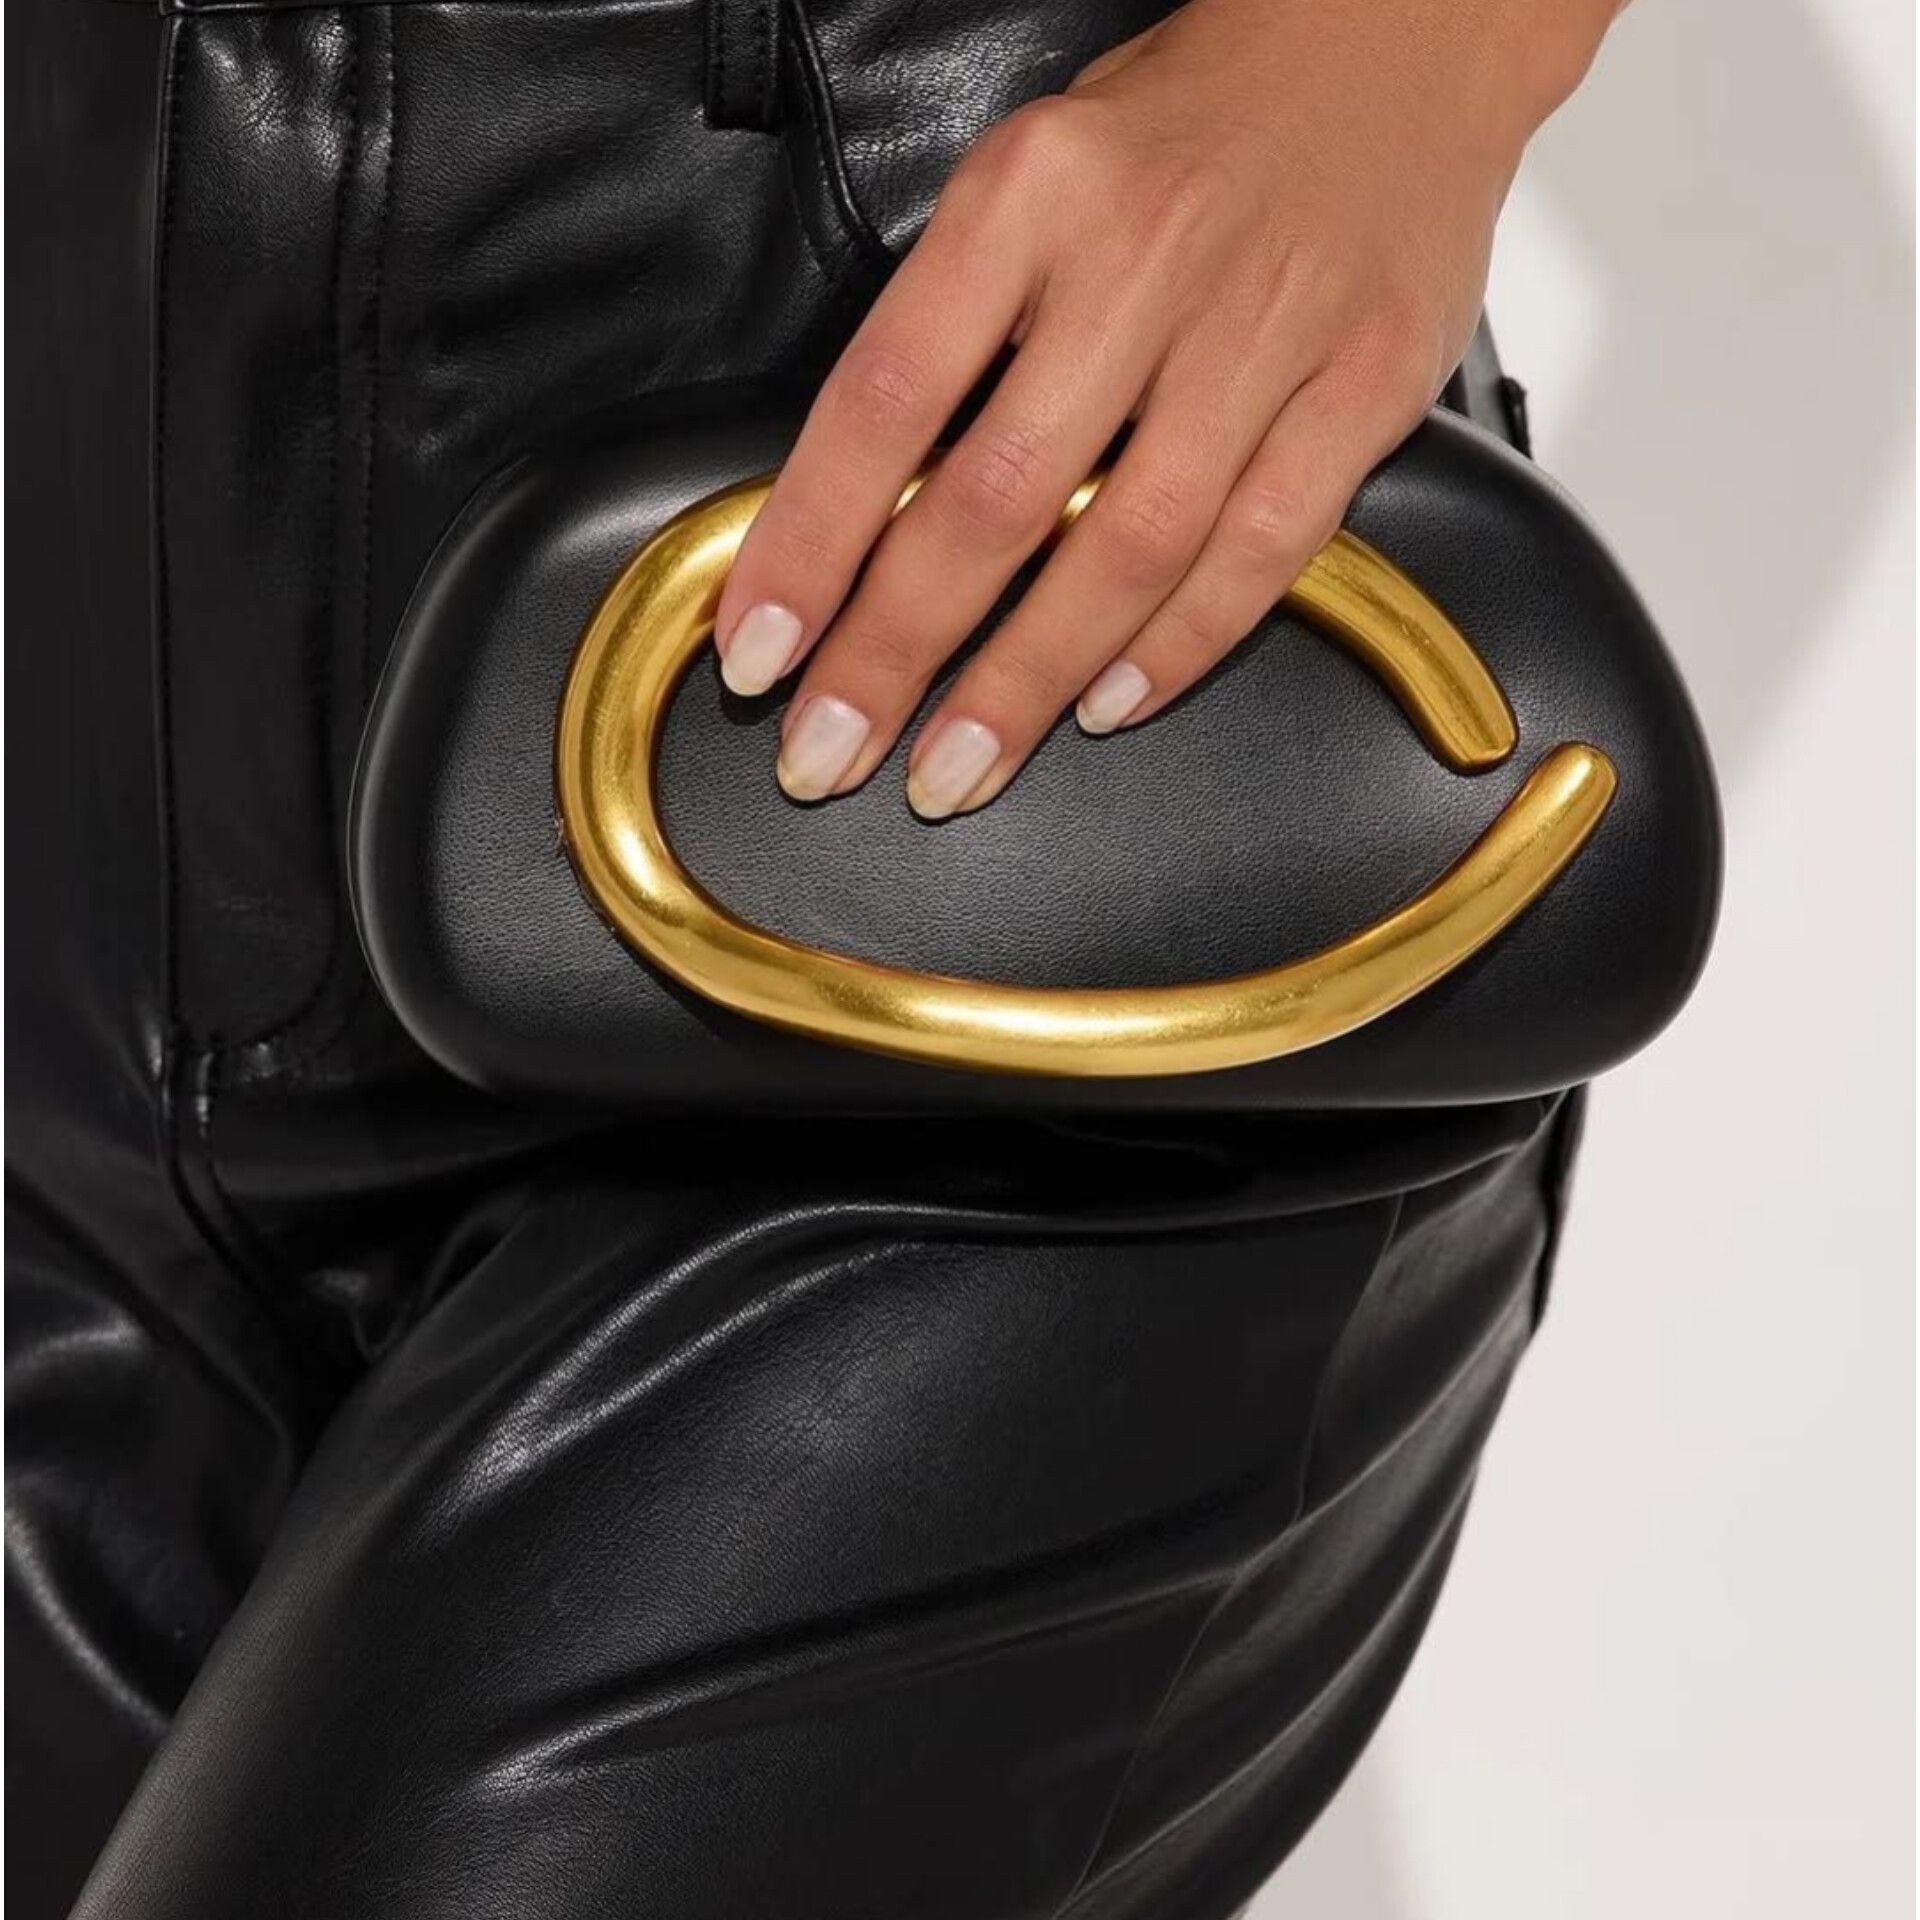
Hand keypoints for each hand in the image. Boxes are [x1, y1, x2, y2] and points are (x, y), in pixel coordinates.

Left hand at [715, 0, 1613, 817]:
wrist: (1394, 41)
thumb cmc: (1186, 128)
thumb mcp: (1030, 182)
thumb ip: (956, 329)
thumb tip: (862, 511)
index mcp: (1027, 198)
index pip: (882, 400)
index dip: (809, 545)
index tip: (760, 650)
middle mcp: (1141, 262)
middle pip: (992, 500)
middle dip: (896, 652)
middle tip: (832, 751)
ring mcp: (1264, 329)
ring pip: (1125, 547)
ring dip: (1024, 681)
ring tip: (952, 770)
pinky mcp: (1368, 382)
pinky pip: (1266, 547)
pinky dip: (1181, 643)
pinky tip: (1108, 705)